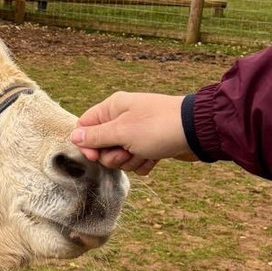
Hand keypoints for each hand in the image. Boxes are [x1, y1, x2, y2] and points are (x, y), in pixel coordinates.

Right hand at [70, 92, 194, 174]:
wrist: (197, 132)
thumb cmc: (158, 127)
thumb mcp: (121, 131)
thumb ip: (95, 137)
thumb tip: (74, 137)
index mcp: (113, 108)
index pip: (85, 126)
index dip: (88, 144)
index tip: (95, 156)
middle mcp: (123, 118)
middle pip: (102, 145)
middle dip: (113, 155)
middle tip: (127, 151)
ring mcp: (137, 132)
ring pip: (120, 156)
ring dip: (130, 161)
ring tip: (146, 153)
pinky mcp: (150, 145)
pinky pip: (137, 160)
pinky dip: (144, 163)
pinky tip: (155, 158)